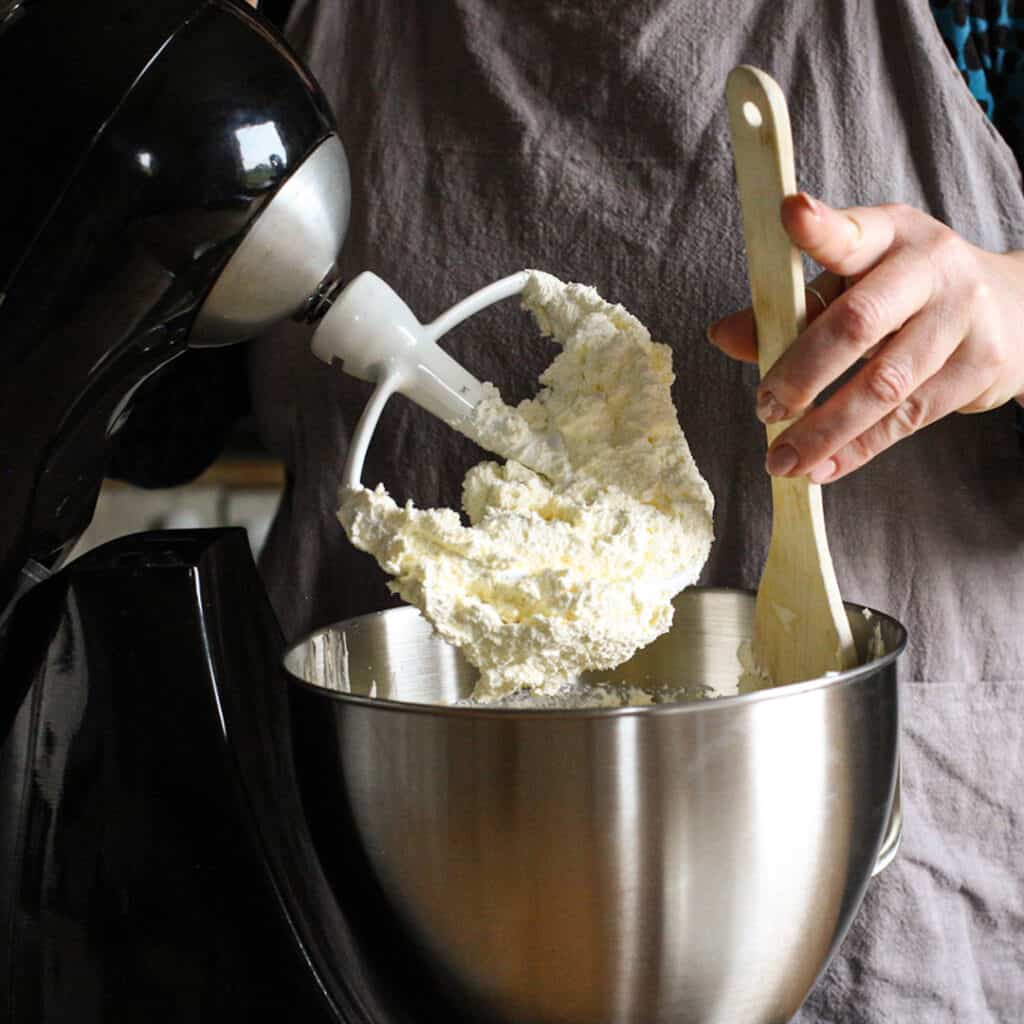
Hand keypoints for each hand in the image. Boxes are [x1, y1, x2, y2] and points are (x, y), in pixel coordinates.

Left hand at [707, 194, 1023, 481]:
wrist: (1014, 309)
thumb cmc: (903, 294)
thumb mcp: (848, 284)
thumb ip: (787, 309)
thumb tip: (723, 335)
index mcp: (889, 233)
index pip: (850, 231)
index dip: (820, 227)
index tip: (790, 214)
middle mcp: (931, 266)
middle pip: (858, 322)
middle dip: (802, 373)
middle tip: (764, 408)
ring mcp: (962, 317)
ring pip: (883, 384)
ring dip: (825, 430)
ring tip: (782, 460)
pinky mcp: (979, 367)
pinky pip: (907, 419)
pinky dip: (858, 450)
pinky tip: (822, 468)